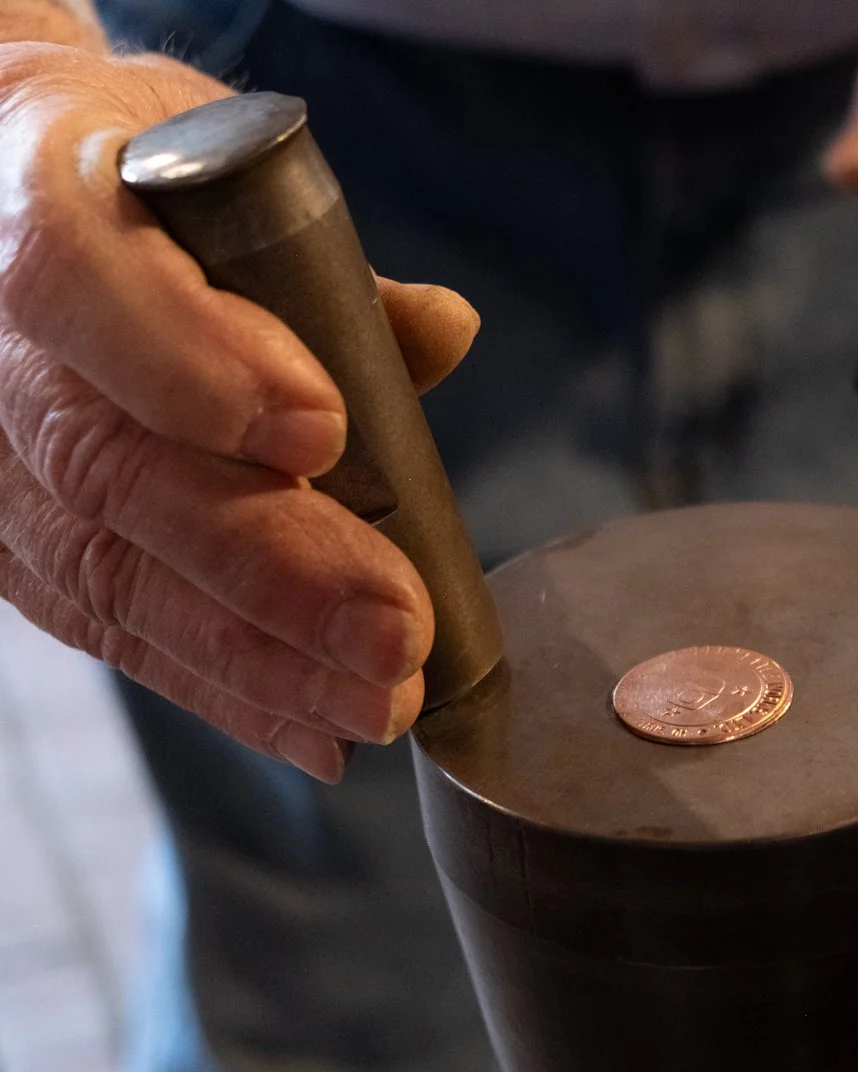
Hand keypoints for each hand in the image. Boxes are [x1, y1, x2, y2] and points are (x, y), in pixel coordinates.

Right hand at [0, 44, 480, 781]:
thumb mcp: (234, 182)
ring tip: (378, 699)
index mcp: (40, 200)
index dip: (194, 362)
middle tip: (395, 630)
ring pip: (104, 567)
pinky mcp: (9, 540)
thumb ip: (330, 269)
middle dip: (269, 564)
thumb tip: (441, 331)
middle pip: (106, 464)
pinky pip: (104, 623)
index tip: (321, 433)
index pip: (82, 281)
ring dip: (257, 655)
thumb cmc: (155, 190)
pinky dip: (220, 684)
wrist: (22, 205)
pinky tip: (314, 729)